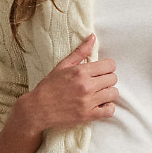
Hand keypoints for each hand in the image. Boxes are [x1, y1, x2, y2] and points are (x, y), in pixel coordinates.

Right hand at [0, 33, 117, 152]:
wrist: (38, 108)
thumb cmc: (49, 86)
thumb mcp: (62, 65)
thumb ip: (80, 52)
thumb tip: (92, 37)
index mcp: (81, 71)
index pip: (110, 65)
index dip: (108, 67)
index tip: (101, 72)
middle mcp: (86, 86)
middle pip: (113, 78)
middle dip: (108, 79)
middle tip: (99, 83)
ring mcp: (88, 102)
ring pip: (114, 93)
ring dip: (109, 93)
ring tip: (100, 94)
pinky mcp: (88, 115)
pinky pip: (110, 110)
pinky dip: (108, 107)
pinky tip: (100, 105)